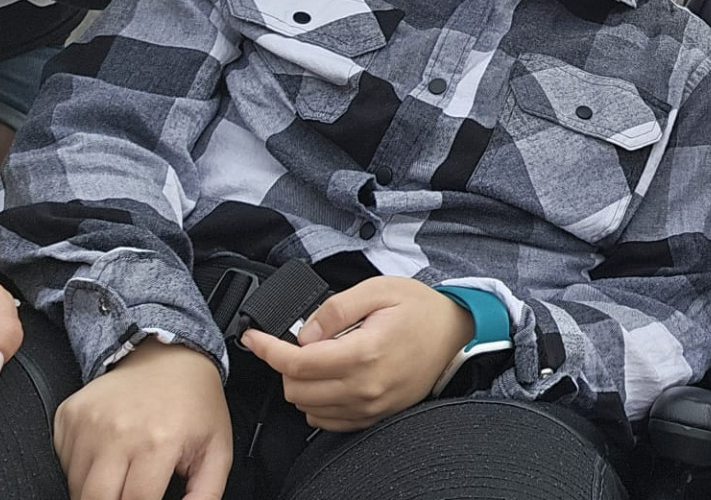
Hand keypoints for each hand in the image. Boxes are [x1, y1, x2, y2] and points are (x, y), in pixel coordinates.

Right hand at [53, 340, 230, 499]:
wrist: (169, 356)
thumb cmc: (195, 403)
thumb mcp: (216, 448)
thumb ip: (206, 492)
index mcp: (159, 442)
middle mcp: (119, 432)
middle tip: (129, 496)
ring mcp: (88, 423)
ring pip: (76, 487)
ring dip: (96, 493)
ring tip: (122, 478)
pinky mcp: (69, 416)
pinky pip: (64, 462)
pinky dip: (80, 471)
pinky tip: (106, 458)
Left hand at [241, 276, 472, 431]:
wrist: (456, 334)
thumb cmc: (421, 309)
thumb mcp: (377, 289)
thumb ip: (334, 310)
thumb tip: (304, 334)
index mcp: (364, 352)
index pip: (297, 363)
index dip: (267, 350)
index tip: (254, 338)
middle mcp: (365, 386)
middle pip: (296, 390)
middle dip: (286, 366)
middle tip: (299, 343)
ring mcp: (371, 405)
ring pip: (308, 408)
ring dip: (302, 384)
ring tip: (320, 358)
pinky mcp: (375, 415)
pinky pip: (328, 421)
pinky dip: (318, 402)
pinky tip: (330, 378)